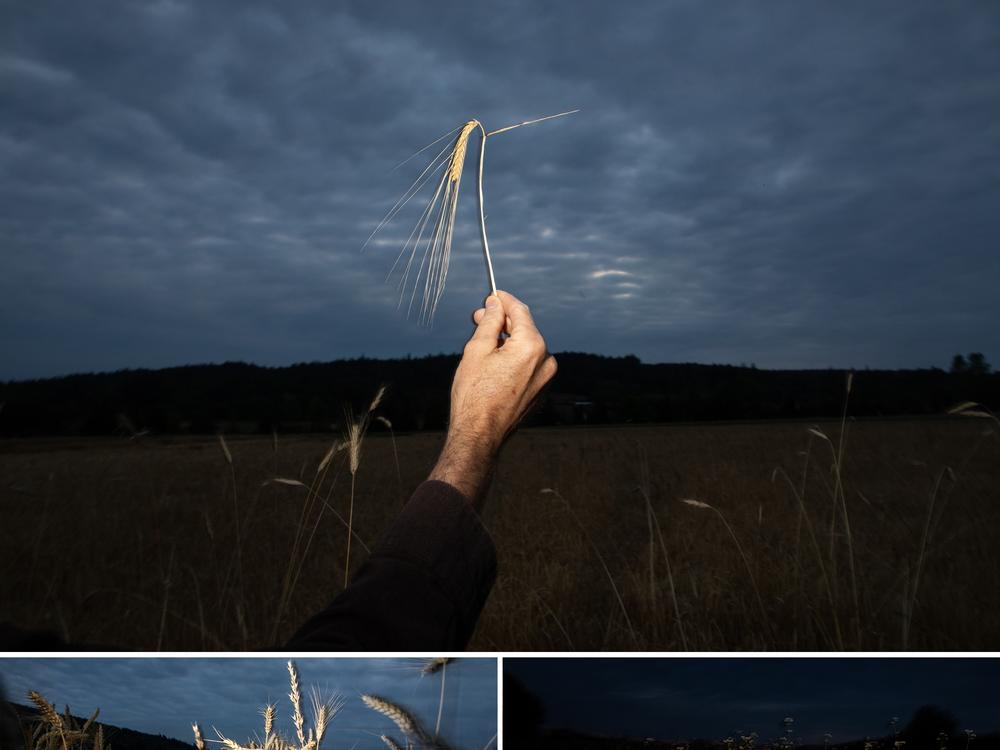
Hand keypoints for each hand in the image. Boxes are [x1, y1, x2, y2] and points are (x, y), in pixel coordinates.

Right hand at [429, 290, 556, 503]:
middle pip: (525, 328)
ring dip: (508, 339)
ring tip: (483, 341)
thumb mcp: (477, 350)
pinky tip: (494, 361)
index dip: (504, 300)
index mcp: (532, 346)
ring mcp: (546, 377)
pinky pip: (529, 364)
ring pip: (527, 346)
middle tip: (479, 317)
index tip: (491, 295)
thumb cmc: (474, 395)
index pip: (520, 311)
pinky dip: (514, 357)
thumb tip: (494, 305)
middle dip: (503, 320)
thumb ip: (489, 322)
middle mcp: (546, 360)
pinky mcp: (541, 390)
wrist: (480, 435)